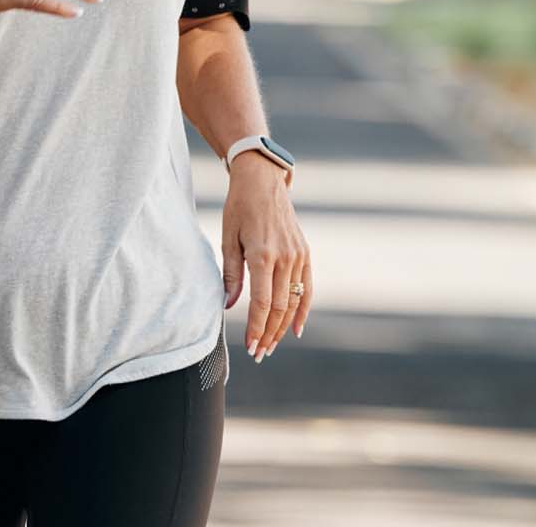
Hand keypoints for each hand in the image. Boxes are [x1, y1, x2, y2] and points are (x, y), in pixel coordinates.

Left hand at [221, 154, 310, 361]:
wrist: (263, 181)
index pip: (261, 303)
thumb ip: (230, 273)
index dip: (256, 328)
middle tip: (259, 353)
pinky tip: (295, 329)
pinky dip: (302, 311)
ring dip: (282, 327)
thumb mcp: (228, 238)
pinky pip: (307, 289)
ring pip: (293, 302)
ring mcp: (298, 256)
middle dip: (268, 334)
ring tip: (271, 345)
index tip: (250, 346)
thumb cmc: (239, 208)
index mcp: (261, 254)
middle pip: (279, 308)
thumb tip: (228, 305)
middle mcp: (284, 258)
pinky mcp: (305, 254)